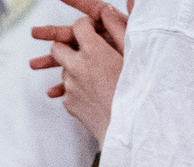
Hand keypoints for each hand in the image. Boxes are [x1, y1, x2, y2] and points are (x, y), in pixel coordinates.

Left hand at [30, 0, 125, 143]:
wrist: (127, 128)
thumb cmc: (136, 90)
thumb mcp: (132, 55)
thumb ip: (118, 29)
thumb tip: (107, 10)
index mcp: (93, 51)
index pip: (79, 26)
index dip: (86, 24)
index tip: (92, 28)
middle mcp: (76, 67)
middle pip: (57, 46)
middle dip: (66, 43)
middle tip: (80, 47)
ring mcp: (69, 86)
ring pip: (63, 69)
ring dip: (73, 67)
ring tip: (95, 75)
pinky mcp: (68, 103)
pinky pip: (67, 89)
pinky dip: (77, 88)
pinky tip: (93, 92)